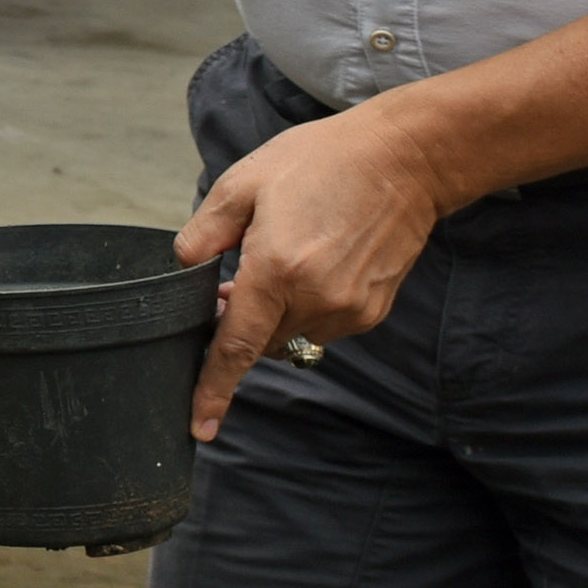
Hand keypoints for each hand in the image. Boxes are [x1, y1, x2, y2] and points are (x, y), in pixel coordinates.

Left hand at [176, 103, 449, 439]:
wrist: (404, 160)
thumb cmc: (320, 163)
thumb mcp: (242, 183)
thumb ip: (204, 234)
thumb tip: (183, 270)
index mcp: (276, 271)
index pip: (236, 348)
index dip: (212, 389)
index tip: (199, 427)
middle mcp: (316, 300)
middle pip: (261, 339)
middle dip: (241, 320)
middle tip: (237, 274)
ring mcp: (350, 310)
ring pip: (292, 333)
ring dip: (277, 311)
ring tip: (285, 254)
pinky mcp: (373, 311)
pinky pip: (323, 325)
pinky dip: (307, 305)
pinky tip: (315, 260)